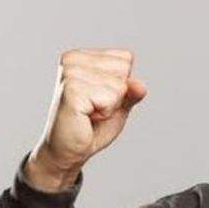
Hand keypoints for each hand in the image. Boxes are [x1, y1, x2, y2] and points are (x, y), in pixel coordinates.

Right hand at [25, 49, 146, 191]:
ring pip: (119, 86)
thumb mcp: (119, 105)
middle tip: (94, 108)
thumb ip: (132, 92)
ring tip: (88, 112)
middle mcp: (73, 60)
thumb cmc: (90, 126)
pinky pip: (110, 99)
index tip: (100, 97)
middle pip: (124, 70)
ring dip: (109, 106)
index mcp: (81, 56)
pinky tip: (85, 117)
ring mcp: (70, 73)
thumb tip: (140, 85)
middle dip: (116, 96)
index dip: (122, 84)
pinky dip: (104, 113)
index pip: (125, 58)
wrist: (68, 150)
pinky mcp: (71, 90)